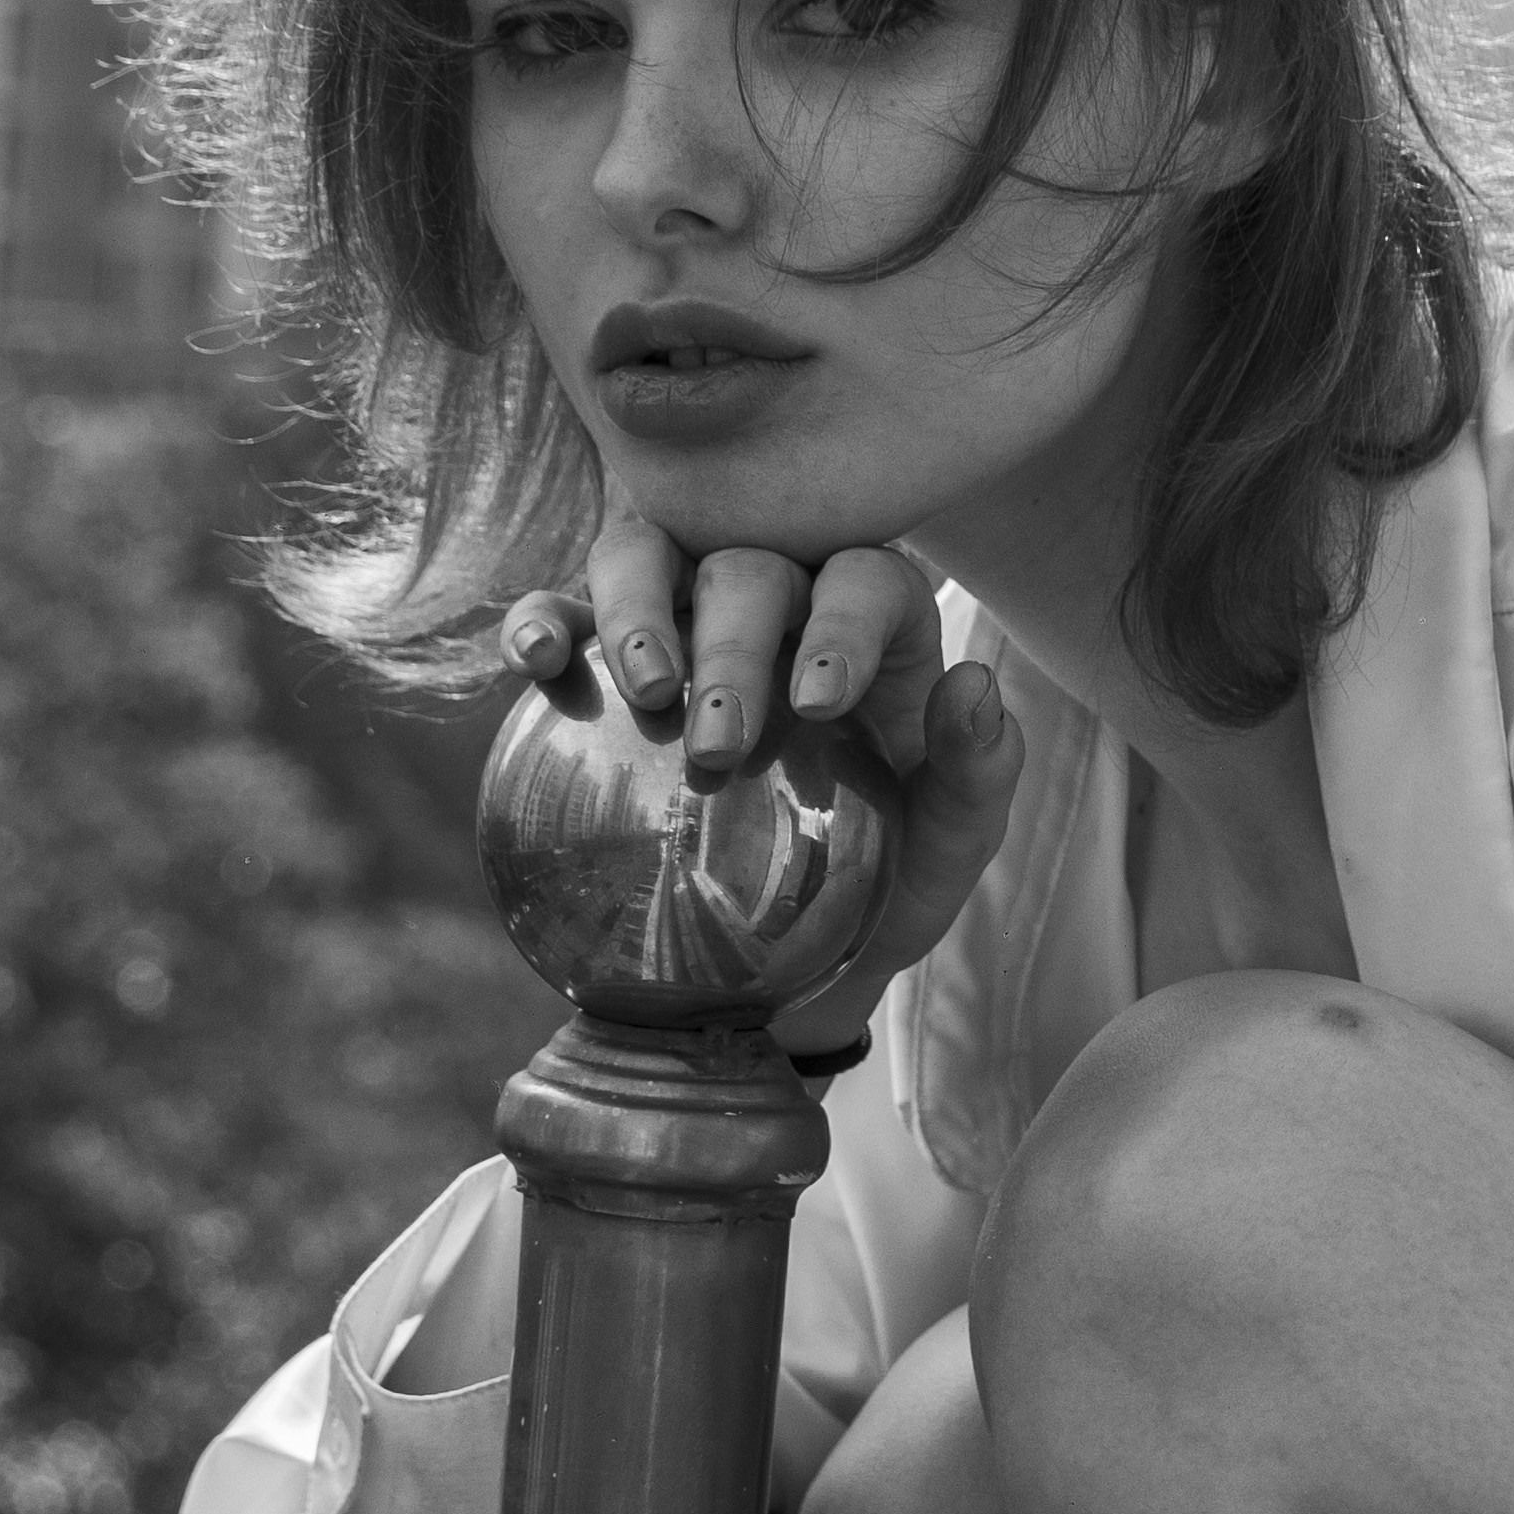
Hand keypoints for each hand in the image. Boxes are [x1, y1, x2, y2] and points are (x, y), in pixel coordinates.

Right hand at [502, 503, 1024, 1055]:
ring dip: (637, 607)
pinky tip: (535, 657)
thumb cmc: (885, 883)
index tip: (818, 702)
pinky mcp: (606, 666)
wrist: (788, 958)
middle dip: (734, 639)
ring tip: (643, 690)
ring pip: (648, 555)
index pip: (864, 578)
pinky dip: (543, 620)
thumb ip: (978, 770)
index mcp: (873, 624)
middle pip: (749, 564)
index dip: (843, 621)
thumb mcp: (952, 848)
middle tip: (719, 740)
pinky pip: (564, 615)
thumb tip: (975, 683)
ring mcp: (684, 622)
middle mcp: (779, 600)